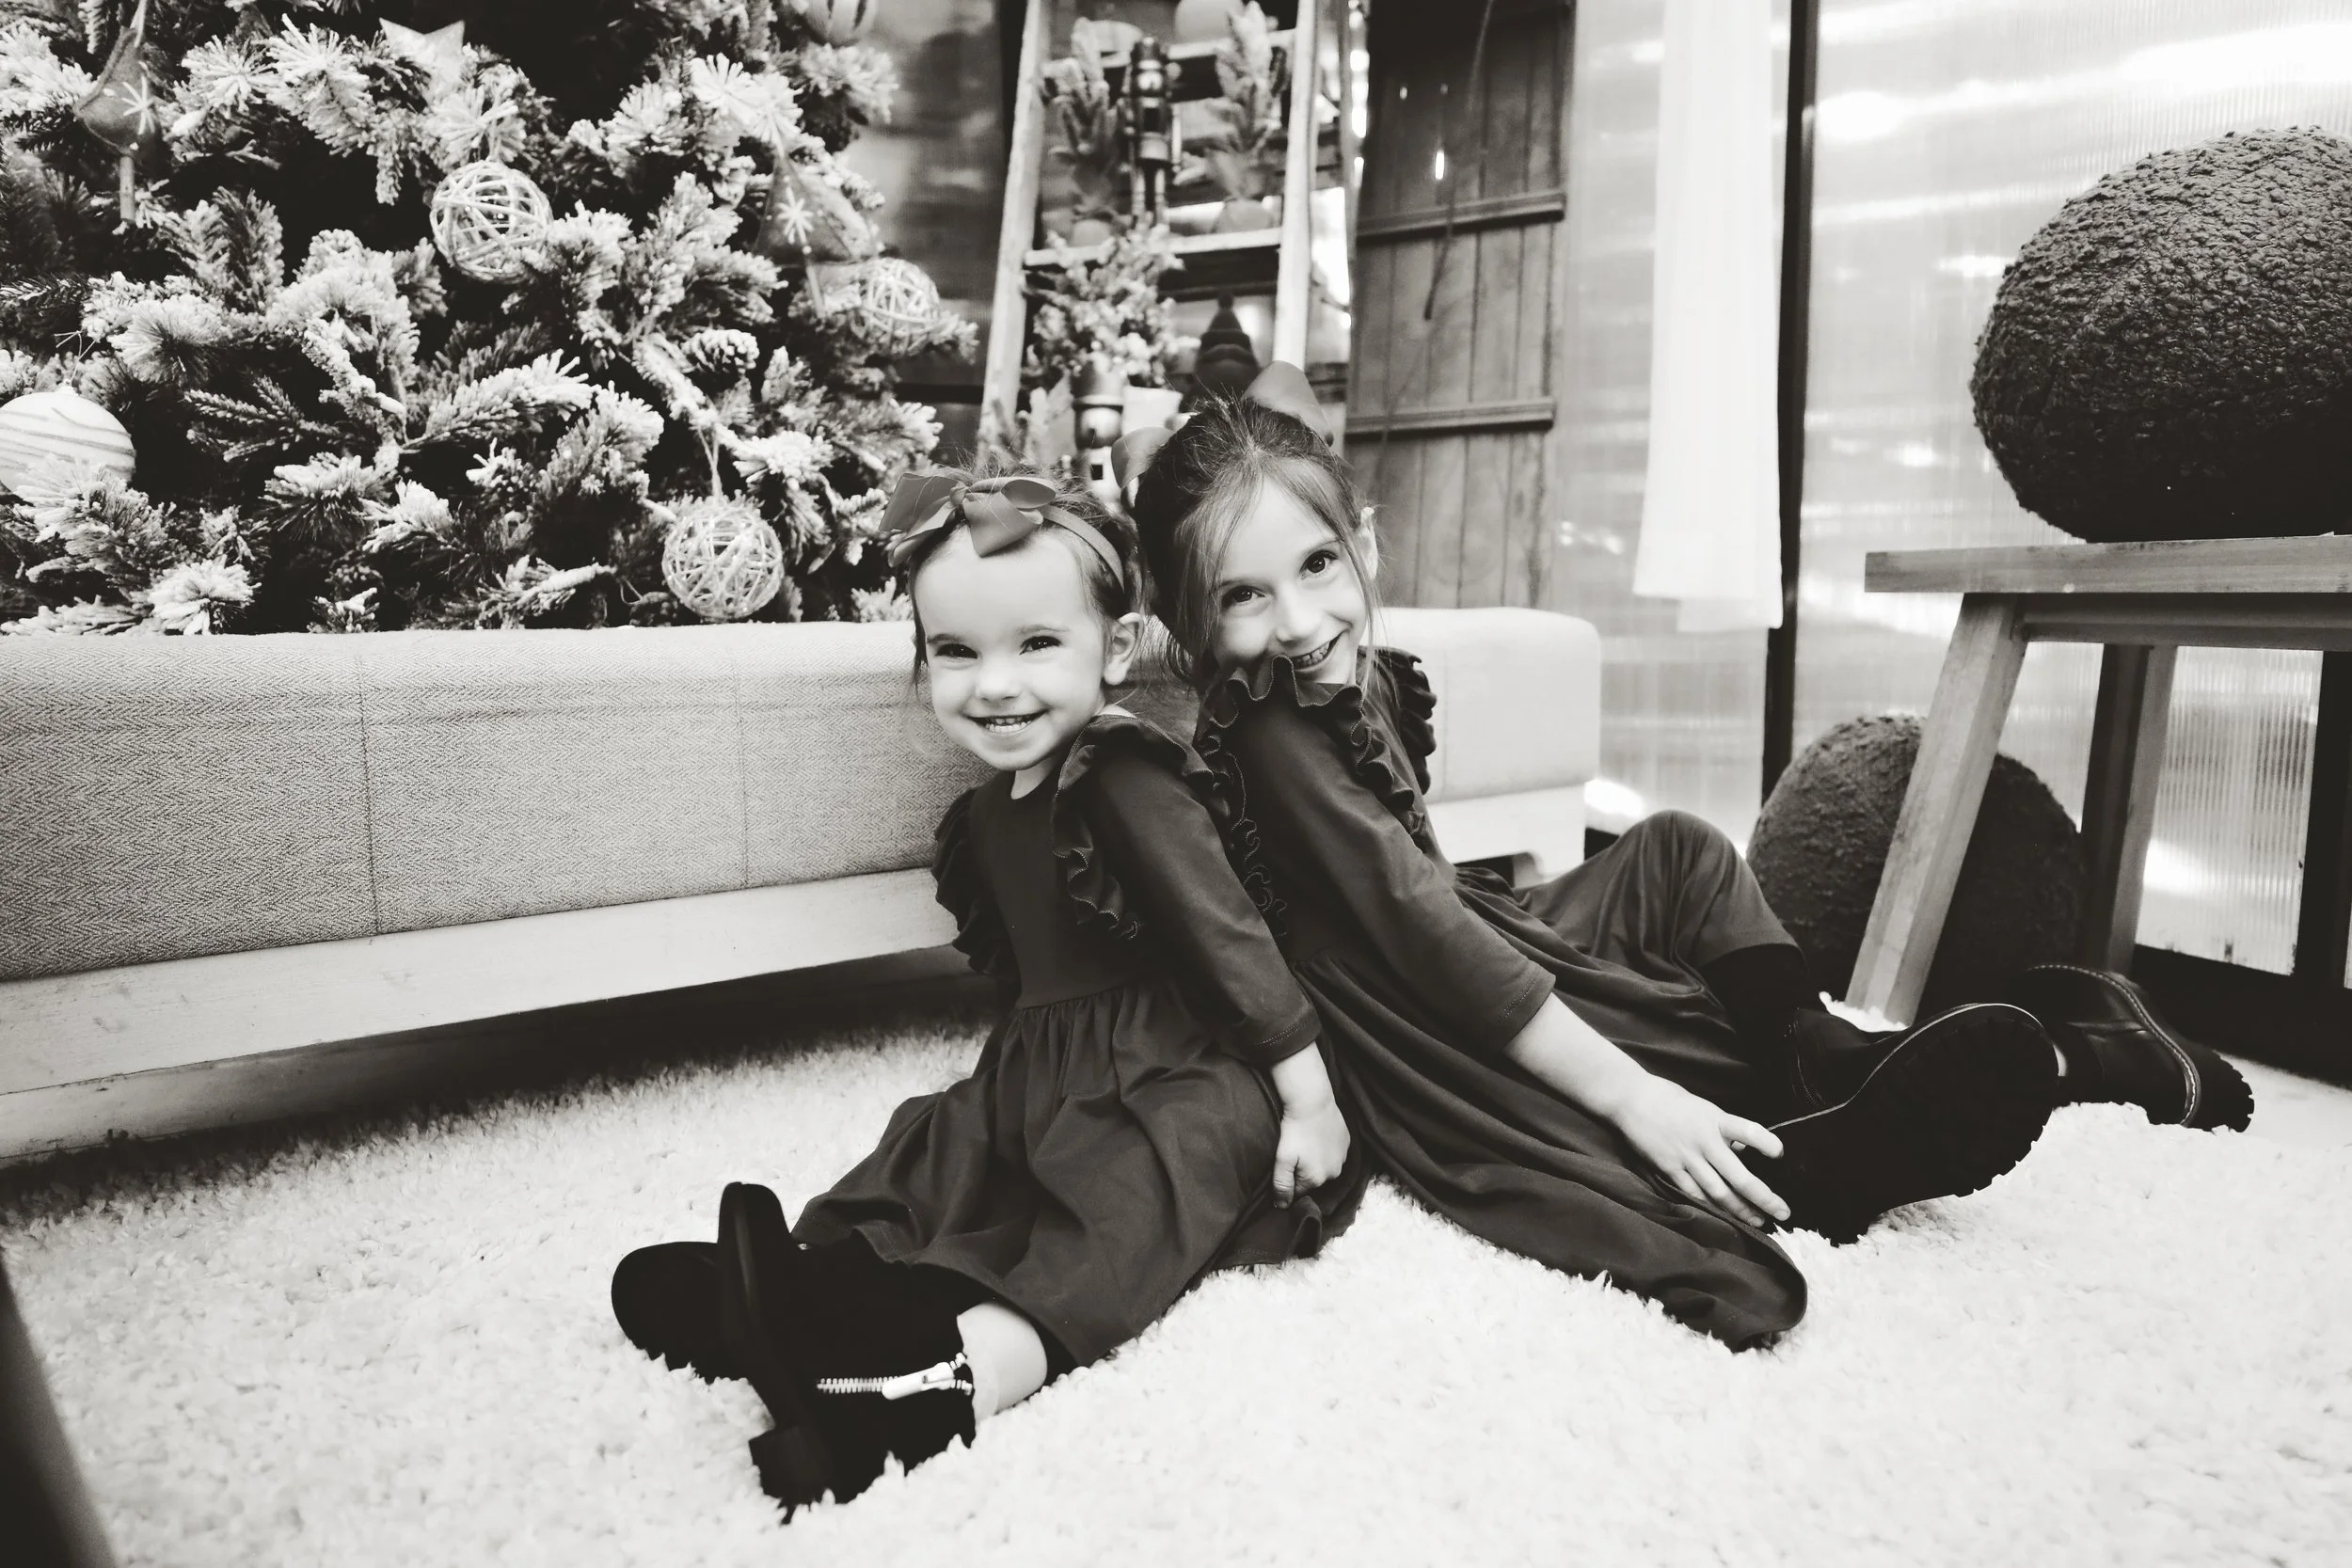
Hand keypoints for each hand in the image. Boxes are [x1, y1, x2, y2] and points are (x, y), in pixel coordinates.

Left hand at [1272, 1096, 1350, 1206]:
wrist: (1312, 1102)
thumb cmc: (1294, 1131)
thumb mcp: (1282, 1160)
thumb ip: (1282, 1185)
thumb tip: (1282, 1207)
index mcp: (1316, 1180)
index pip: (1299, 1191)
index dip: (1290, 1180)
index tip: (1285, 1165)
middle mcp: (1334, 1174)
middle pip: (1313, 1180)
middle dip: (1303, 1171)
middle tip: (1294, 1152)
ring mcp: (1343, 1158)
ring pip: (1325, 1166)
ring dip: (1316, 1159)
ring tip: (1306, 1143)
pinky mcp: (1347, 1142)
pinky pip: (1335, 1152)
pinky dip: (1327, 1148)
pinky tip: (1317, 1136)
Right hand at [1604, 1074, 1787, 1227]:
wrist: (1631, 1099)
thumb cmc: (1670, 1099)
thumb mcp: (1703, 1108)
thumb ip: (1723, 1130)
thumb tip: (1741, 1152)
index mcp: (1714, 1120)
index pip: (1748, 1131)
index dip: (1766, 1143)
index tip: (1780, 1154)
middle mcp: (1704, 1141)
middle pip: (1739, 1177)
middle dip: (1763, 1197)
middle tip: (1783, 1212)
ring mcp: (1686, 1158)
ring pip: (1718, 1192)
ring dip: (1741, 1209)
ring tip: (1759, 1221)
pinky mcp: (1669, 1169)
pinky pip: (1694, 1193)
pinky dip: (1711, 1207)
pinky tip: (1725, 1217)